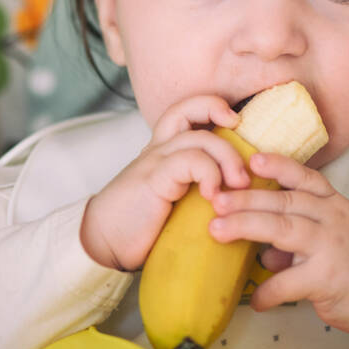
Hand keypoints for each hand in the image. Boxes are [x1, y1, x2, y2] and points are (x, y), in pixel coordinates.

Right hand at [80, 95, 249, 271]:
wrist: (103, 242)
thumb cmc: (143, 225)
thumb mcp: (177, 199)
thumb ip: (198, 186)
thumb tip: (242, 192)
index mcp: (164, 150)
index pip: (186, 110)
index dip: (212, 106)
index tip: (236, 125)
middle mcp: (159, 148)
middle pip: (191, 109)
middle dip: (223, 119)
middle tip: (245, 161)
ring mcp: (154, 161)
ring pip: (199, 138)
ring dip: (227, 158)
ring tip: (238, 184)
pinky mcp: (153, 178)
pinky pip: (189, 161)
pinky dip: (209, 174)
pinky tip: (212, 196)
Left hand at [208, 152, 348, 348]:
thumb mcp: (334, 236)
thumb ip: (299, 234)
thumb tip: (262, 249)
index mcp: (335, 205)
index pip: (306, 178)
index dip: (280, 166)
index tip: (253, 159)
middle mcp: (334, 219)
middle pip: (285, 201)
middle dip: (247, 198)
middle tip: (216, 199)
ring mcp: (331, 247)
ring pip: (283, 229)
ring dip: (247, 227)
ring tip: (217, 230)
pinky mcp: (327, 278)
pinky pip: (288, 282)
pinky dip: (268, 291)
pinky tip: (255, 300)